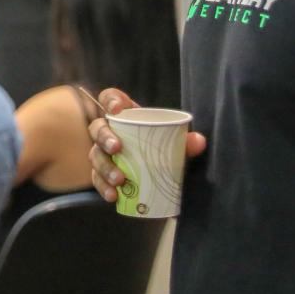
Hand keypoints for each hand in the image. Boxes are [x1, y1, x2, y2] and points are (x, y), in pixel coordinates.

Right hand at [88, 87, 207, 200]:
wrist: (155, 172)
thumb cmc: (159, 148)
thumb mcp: (173, 143)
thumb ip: (185, 141)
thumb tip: (199, 141)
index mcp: (125, 116)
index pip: (109, 98)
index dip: (110, 100)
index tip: (117, 109)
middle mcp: (107, 131)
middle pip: (97, 128)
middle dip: (104, 137)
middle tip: (117, 148)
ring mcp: (102, 152)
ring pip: (95, 155)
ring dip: (105, 167)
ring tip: (120, 179)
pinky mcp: (101, 173)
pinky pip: (97, 179)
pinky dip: (103, 188)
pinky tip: (113, 195)